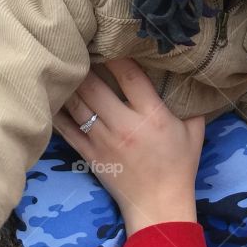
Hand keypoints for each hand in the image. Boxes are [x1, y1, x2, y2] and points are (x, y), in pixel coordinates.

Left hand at [53, 57, 204, 234]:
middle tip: (79, 47)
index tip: (110, 41)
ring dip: (69, 83)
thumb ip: (190, 103)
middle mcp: (124, 126)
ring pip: (77, 104)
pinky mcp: (89, 154)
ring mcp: (103, 141)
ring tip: (64, 65)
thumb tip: (185, 76)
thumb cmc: (179, 167)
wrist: (159, 205)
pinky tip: (52, 95)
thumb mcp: (194, 132)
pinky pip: (66, 129)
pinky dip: (57, 111)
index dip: (117, 55)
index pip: (130, 76)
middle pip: (94, 86)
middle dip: (84, 64)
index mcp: (152, 116)